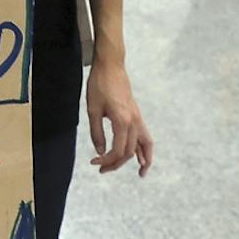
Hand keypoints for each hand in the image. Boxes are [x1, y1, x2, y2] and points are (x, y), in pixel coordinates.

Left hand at [85, 57, 151, 174]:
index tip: (94, 162)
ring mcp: (138, 117)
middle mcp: (134, 121)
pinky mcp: (136, 114)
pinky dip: (144, 147)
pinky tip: (140, 154)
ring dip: (144, 159)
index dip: (107, 161)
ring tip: (142, 172)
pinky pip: (145, 135)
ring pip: (145, 144)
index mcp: (122, 121)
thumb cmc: (100, 85)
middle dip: (116, 163)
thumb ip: (96, 133)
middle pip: (129, 151)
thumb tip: (100, 152)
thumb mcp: (92, 110)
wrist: (111, 65)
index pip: (118, 151)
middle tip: (102, 169)